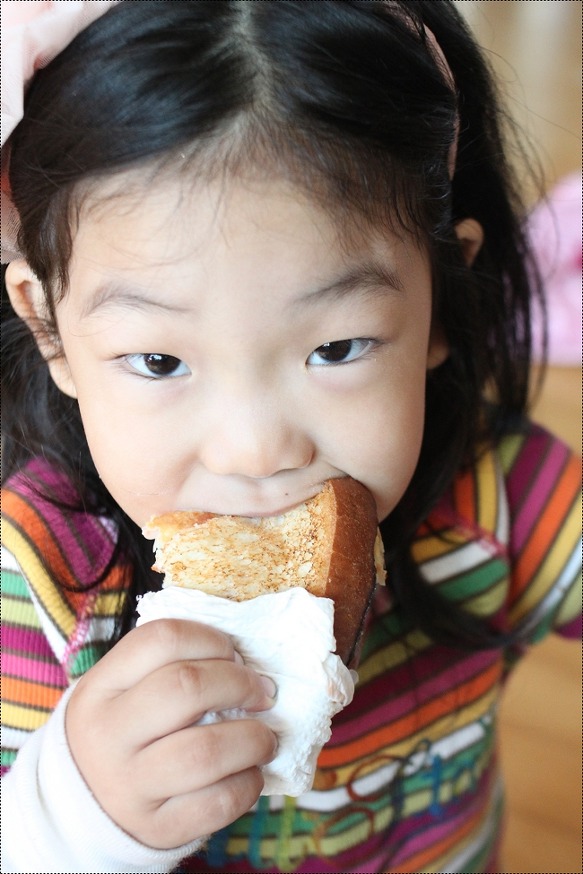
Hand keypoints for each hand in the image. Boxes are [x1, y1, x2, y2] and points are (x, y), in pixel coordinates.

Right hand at [65, 619, 276, 848]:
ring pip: (206, 751)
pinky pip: (218, 802)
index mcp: (100, 688)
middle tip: (262, 693)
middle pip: (187, 688)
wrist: (84, 807)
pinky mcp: (157, 828)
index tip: (235, 654)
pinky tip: (249, 772)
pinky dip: (248, 783)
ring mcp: (130, 786)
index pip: (162, 639)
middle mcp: (108, 735)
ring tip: (264, 738)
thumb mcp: (123, 690)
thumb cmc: (123, 730)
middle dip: (240, 684)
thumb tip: (246, 664)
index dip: (211, 639)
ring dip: (253, 738)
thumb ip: (172, 666)